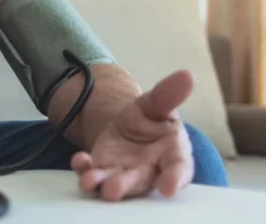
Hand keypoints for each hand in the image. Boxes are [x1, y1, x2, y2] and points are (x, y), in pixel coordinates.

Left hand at [71, 70, 194, 201]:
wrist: (126, 124)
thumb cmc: (151, 120)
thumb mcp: (157, 104)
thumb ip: (169, 95)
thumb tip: (187, 75)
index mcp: (173, 154)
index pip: (178, 169)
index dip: (175, 178)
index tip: (169, 187)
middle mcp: (150, 170)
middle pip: (140, 181)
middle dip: (126, 185)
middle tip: (114, 189)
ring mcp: (124, 174)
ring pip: (114, 182)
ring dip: (101, 183)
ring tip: (89, 181)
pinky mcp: (102, 170)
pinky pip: (92, 172)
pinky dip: (84, 168)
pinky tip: (79, 161)